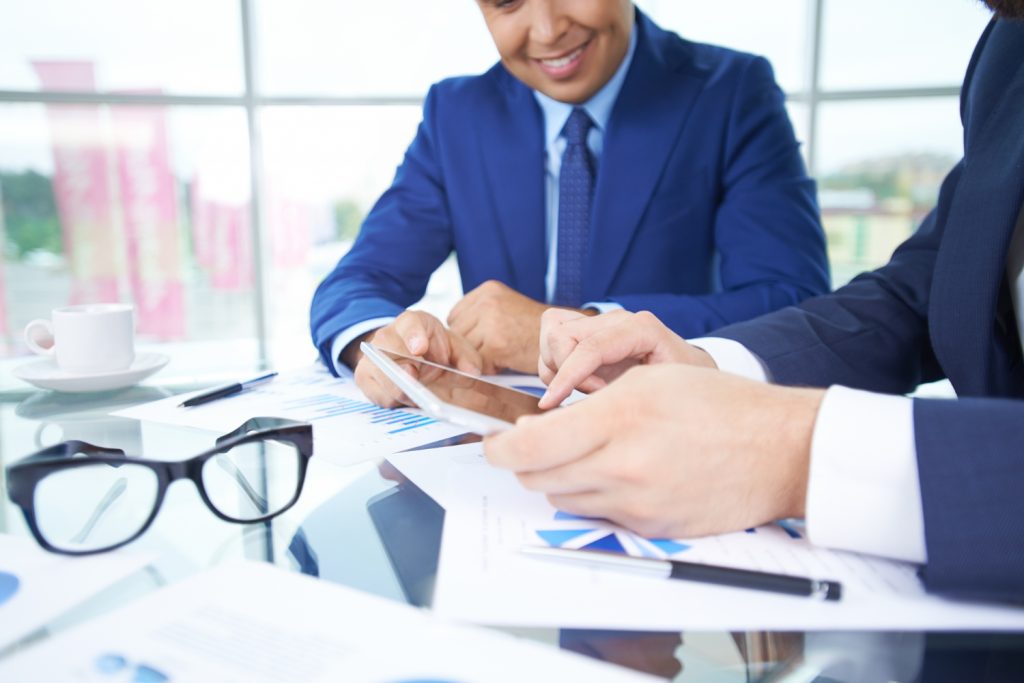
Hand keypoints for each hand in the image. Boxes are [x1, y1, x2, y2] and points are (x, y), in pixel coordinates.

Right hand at [350, 311, 487, 407]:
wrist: (412, 356)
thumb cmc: (434, 350)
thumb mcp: (455, 349)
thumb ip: (466, 358)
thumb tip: (472, 372)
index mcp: (413, 323)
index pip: (410, 323)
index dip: (413, 335)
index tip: (420, 348)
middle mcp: (388, 336)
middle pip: (387, 347)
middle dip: (402, 365)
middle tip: (415, 377)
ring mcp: (373, 357)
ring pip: (380, 373)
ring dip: (399, 387)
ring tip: (418, 395)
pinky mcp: (366, 378)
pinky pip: (376, 392)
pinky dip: (392, 400)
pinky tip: (406, 401)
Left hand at [448, 280, 572, 373]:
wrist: (564, 338)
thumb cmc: (534, 329)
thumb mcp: (505, 307)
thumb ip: (479, 314)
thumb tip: (452, 335)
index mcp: (487, 290)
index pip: (454, 316)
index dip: (467, 332)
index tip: (483, 338)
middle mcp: (487, 302)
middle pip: (457, 333)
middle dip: (471, 345)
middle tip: (496, 348)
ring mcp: (491, 321)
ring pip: (466, 349)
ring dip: (480, 357)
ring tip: (503, 353)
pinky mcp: (496, 343)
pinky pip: (478, 362)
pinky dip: (491, 368)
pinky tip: (507, 360)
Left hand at [485, 364, 824, 538]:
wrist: (778, 450)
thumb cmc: (719, 405)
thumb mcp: (647, 381)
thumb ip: (586, 405)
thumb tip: (539, 429)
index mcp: (619, 418)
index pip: (529, 447)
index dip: (499, 449)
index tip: (494, 443)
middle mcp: (623, 467)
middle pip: (537, 478)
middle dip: (525, 462)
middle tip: (534, 444)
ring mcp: (637, 504)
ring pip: (563, 498)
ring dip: (559, 478)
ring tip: (586, 453)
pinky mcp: (651, 529)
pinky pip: (598, 515)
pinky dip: (595, 496)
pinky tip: (620, 473)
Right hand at [537, 309, 715, 407]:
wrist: (692, 377)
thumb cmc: (683, 391)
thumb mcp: (661, 399)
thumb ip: (623, 400)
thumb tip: (584, 413)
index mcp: (641, 329)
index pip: (589, 347)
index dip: (565, 377)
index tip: (550, 403)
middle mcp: (617, 319)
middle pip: (560, 336)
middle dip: (564, 373)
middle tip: (593, 397)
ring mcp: (602, 322)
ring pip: (552, 335)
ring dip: (557, 369)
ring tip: (589, 390)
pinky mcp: (589, 331)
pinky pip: (553, 336)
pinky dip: (555, 363)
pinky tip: (579, 382)